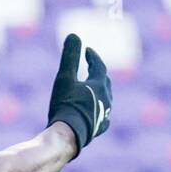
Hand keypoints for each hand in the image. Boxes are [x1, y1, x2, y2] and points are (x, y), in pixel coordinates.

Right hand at [48, 33, 111, 158]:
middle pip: (105, 82)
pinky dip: (100, 111)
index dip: (92, 57)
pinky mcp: (98, 129)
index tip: (87, 51)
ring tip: (93, 91)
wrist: (68, 136)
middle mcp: (106, 98)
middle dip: (98, 73)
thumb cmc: (65, 106)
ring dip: (100, 92)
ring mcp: (104, 115)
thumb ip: (69, 57)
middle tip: (92, 68)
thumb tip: (74, 35)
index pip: (99, 66)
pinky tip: (98, 114)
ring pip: (106, 99)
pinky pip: (104, 118)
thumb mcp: (64, 79)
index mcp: (99, 85)